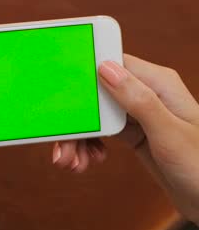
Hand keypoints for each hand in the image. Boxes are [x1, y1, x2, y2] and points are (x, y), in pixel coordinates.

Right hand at [52, 54, 198, 222]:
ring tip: (71, 163)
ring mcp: (140, 114)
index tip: (60, 97)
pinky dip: (89, 146)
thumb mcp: (168, 134)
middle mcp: (147, 94)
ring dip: (79, 139)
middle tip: (62, 148)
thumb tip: (106, 69)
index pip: (113, 66)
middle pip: (97, 95)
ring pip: (96, 116)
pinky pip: (102, 132)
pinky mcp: (134, 133)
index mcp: (159, 84)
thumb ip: (138, 101)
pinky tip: (87, 162)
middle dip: (76, 121)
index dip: (83, 78)